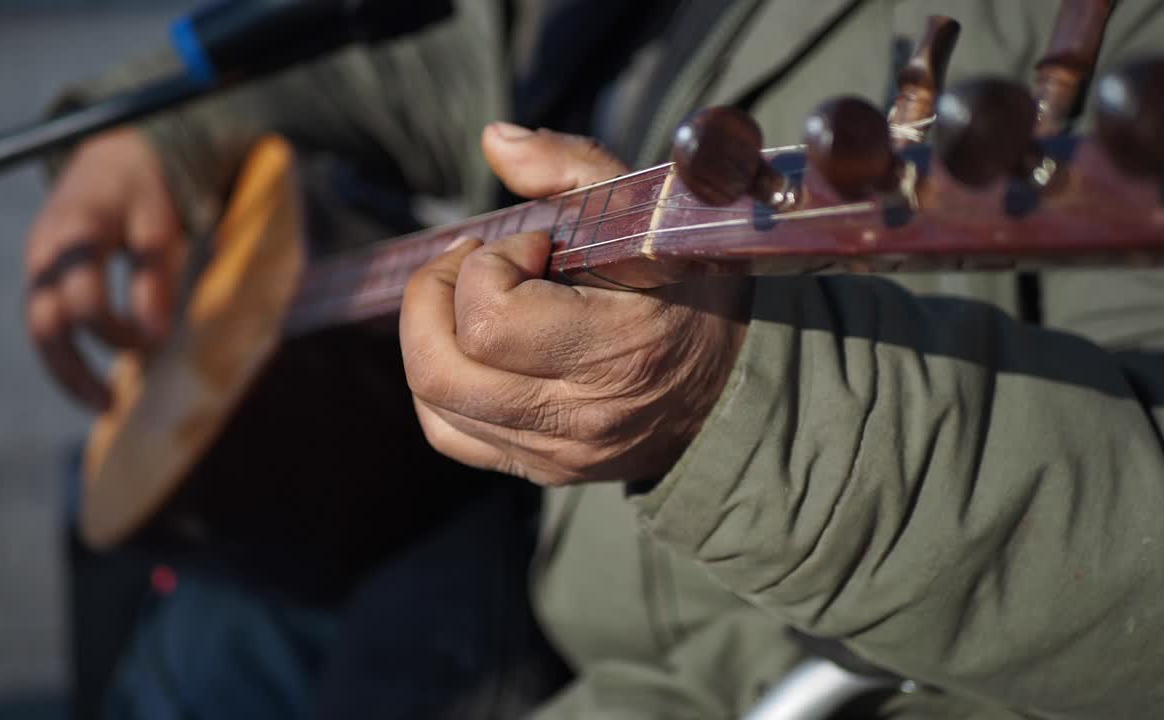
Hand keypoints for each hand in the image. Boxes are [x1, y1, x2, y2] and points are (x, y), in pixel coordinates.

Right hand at [25, 128, 186, 410]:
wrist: (111, 157)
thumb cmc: (143, 190)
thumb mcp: (160, 224)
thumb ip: (155, 275)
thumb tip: (156, 335)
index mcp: (75, 231)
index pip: (84, 298)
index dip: (118, 328)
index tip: (157, 343)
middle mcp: (45, 252)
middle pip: (44, 324)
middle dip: (74, 370)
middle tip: (111, 404)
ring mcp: (38, 267)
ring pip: (39, 330)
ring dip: (68, 372)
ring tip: (104, 403)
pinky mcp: (43, 279)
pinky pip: (47, 324)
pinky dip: (68, 354)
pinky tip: (95, 380)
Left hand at [399, 123, 751, 485]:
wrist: (733, 387)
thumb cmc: (691, 288)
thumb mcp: (655, 213)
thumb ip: (573, 166)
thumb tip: (493, 139)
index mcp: (622, 349)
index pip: (491, 321)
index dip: (488, 266)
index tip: (530, 244)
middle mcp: (585, 416)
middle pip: (442, 369)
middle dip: (433, 297)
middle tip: (470, 263)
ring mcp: (560, 452)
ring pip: (436, 401)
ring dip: (430, 334)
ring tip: (468, 298)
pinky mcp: (543, 470)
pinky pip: (449, 433)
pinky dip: (438, 385)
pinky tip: (468, 347)